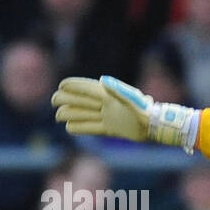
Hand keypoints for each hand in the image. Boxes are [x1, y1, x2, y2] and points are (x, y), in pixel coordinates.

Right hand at [52, 76, 196, 151]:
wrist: (156, 126)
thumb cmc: (145, 110)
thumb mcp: (132, 98)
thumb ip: (118, 89)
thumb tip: (102, 80)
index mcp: (110, 95)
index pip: (88, 88)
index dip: (74, 86)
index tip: (61, 85)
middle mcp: (107, 105)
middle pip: (83, 101)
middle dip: (67, 99)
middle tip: (53, 100)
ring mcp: (109, 117)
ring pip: (85, 114)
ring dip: (71, 114)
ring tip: (57, 115)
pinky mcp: (112, 129)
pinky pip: (92, 128)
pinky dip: (81, 127)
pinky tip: (69, 128)